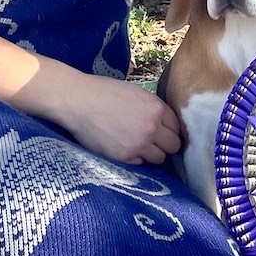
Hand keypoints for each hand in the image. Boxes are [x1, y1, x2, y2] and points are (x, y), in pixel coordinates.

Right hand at [59, 76, 181, 165]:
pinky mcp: (124, 156)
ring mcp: (139, 144)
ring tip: (139, 145)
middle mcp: (152, 128)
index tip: (165, 132)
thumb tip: (163, 121)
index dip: (171, 129)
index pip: (178, 126)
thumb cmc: (103, 92)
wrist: (78, 101)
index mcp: (156, 108)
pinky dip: (136, 158)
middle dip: (166, 144)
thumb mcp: (135, 93)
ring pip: (160, 158)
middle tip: (155, 141)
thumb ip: (152, 108)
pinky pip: (141, 163)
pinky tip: (126, 147)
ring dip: (153, 153)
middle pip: (174, 145)